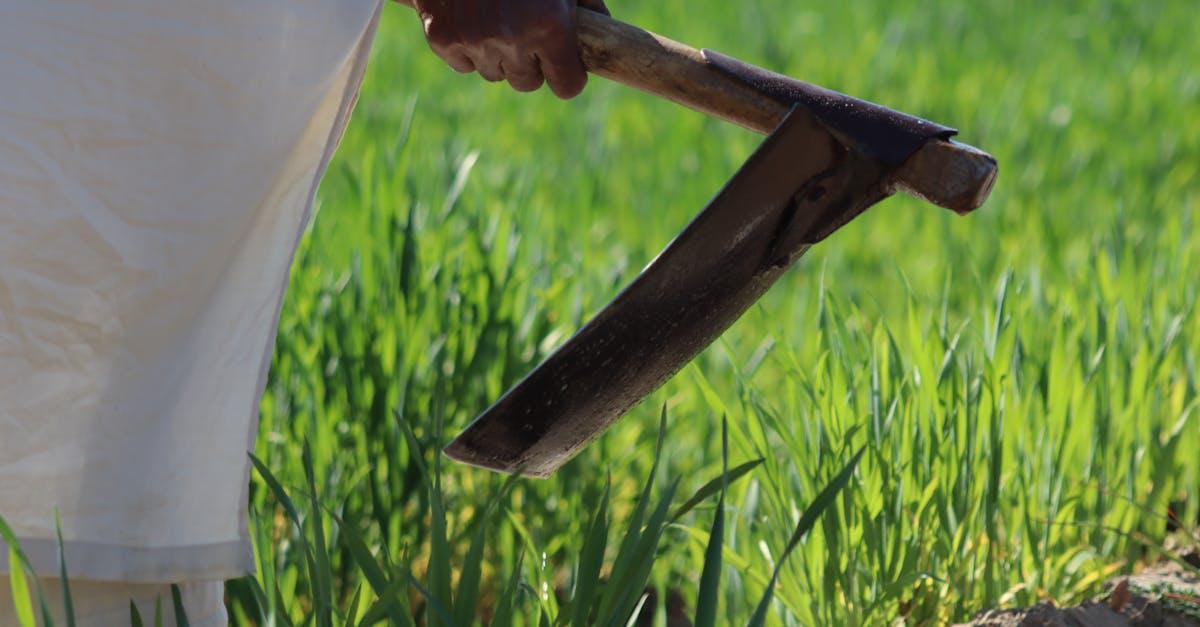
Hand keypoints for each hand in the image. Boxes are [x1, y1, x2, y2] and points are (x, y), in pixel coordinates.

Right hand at [398, 0, 609, 98]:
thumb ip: (586, 4)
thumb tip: (603, 29)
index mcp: (550, 25)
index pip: (567, 86)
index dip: (567, 76)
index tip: (564, 65)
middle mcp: (512, 39)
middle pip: (527, 83)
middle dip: (530, 64)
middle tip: (527, 33)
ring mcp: (474, 40)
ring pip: (494, 73)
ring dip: (498, 55)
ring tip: (497, 18)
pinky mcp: (442, 38)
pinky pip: (462, 63)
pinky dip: (467, 47)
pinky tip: (471, 17)